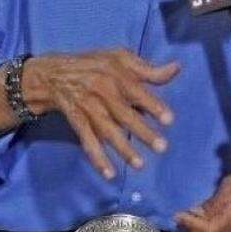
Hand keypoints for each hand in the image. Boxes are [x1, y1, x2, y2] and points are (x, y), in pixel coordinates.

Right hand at [22, 50, 178, 178]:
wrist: (54, 73)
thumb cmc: (95, 65)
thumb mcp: (120, 58)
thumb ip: (148, 68)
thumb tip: (176, 68)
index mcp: (115, 73)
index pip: (136, 91)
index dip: (152, 105)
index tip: (169, 120)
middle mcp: (101, 91)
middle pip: (124, 114)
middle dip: (142, 131)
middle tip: (162, 147)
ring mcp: (88, 107)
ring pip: (107, 131)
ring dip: (123, 148)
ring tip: (140, 165)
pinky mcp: (77, 121)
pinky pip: (87, 141)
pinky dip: (97, 158)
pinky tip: (109, 174)